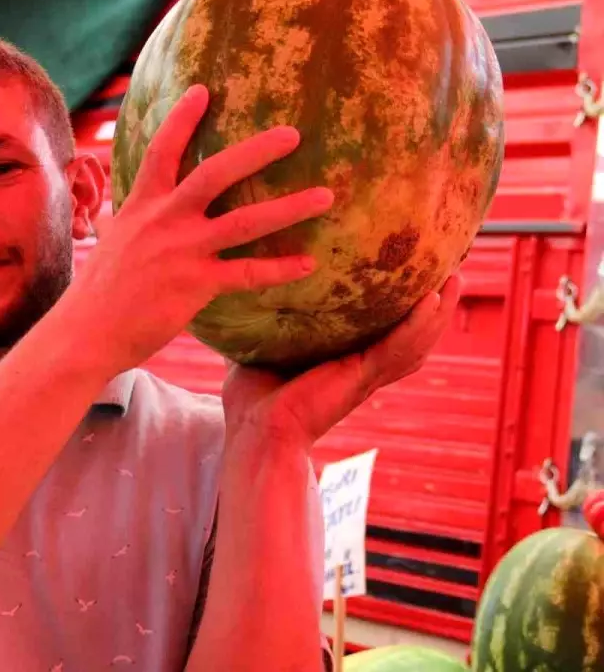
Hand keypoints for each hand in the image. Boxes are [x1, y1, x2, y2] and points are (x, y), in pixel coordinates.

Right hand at [71, 85, 333, 371]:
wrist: (87, 332)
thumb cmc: (98, 292)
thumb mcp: (107, 245)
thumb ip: (113, 224)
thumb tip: (104, 217)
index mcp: (141, 205)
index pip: (162, 151)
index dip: (182, 119)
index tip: (204, 90)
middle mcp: (164, 220)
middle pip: (215, 173)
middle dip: (256, 151)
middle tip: (293, 134)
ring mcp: (182, 251)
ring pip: (244, 221)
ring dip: (289, 208)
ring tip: (325, 196)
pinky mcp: (196, 285)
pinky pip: (247, 273)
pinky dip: (280, 269)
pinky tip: (309, 264)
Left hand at [221, 274, 462, 448]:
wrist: (255, 430)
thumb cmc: (254, 398)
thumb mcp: (262, 347)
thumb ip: (264, 323)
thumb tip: (246, 288)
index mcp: (345, 363)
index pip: (386, 334)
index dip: (406, 310)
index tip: (418, 277)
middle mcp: (364, 369)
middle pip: (414, 337)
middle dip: (436, 307)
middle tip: (453, 270)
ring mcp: (365, 375)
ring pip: (416, 342)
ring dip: (438, 313)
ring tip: (455, 279)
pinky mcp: (360, 378)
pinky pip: (397, 348)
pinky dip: (417, 326)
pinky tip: (432, 301)